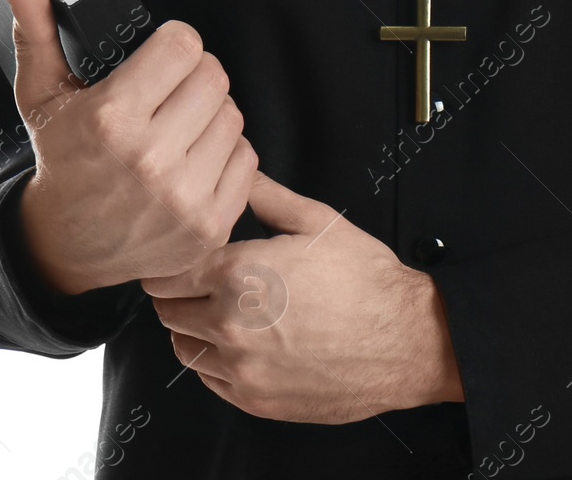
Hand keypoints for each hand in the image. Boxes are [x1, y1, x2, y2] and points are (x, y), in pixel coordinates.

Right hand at [1, 0, 258, 295]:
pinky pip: (247, 159)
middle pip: (214, 77)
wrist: (66, 246)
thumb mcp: (43, 96)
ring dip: (212, 115)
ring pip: (234, 116)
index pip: (184, 45)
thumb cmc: (63, 162)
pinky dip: (226, 155)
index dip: (174, 45)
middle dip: (195, 77)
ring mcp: (183, 197)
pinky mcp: (209, 225)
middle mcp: (150, 159)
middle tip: (170, 93)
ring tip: (178, 127)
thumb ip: (37, 32)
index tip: (161, 56)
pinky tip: (193, 159)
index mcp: (111, 119)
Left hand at [141, 171, 464, 423]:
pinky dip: (214, 360)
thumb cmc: (365, 280)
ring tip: (224, 309)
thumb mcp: (316, 220)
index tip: (189, 251)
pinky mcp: (254, 400)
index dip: (177, 255)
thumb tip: (237, 170)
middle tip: (205, 278)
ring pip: (183, 346)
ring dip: (192, 326)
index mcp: (240, 274)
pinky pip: (208, 379)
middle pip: (168, 308)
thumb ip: (265, 195)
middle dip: (180, 289)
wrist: (403, 340)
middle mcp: (231, 325)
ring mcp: (241, 368)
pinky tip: (241, 340)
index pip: (169, 268)